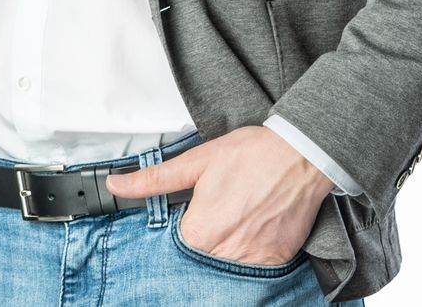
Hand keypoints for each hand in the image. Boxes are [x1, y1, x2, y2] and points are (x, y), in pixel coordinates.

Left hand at [105, 124, 333, 264]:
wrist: (303, 154)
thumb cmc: (254, 154)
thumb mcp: (199, 160)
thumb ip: (155, 179)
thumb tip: (118, 185)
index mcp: (198, 232)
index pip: (175, 246)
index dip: (183, 228)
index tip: (196, 214)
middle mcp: (222, 253)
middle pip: (200, 259)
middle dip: (206, 240)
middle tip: (223, 213)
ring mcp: (251, 261)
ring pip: (226, 265)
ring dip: (228, 249)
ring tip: (240, 219)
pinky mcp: (275, 260)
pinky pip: (255, 268)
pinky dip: (253, 253)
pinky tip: (257, 228)